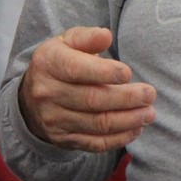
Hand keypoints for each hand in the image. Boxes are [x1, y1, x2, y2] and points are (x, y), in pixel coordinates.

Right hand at [18, 26, 155, 152]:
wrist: (31, 98)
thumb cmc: (59, 62)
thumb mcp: (67, 42)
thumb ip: (87, 37)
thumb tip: (106, 36)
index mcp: (49, 63)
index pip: (76, 70)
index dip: (104, 72)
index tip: (128, 73)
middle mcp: (48, 93)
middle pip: (91, 100)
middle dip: (126, 99)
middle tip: (149, 94)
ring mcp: (54, 119)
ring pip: (96, 124)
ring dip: (128, 120)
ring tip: (149, 113)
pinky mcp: (63, 139)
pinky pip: (94, 143)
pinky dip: (118, 138)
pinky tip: (135, 128)